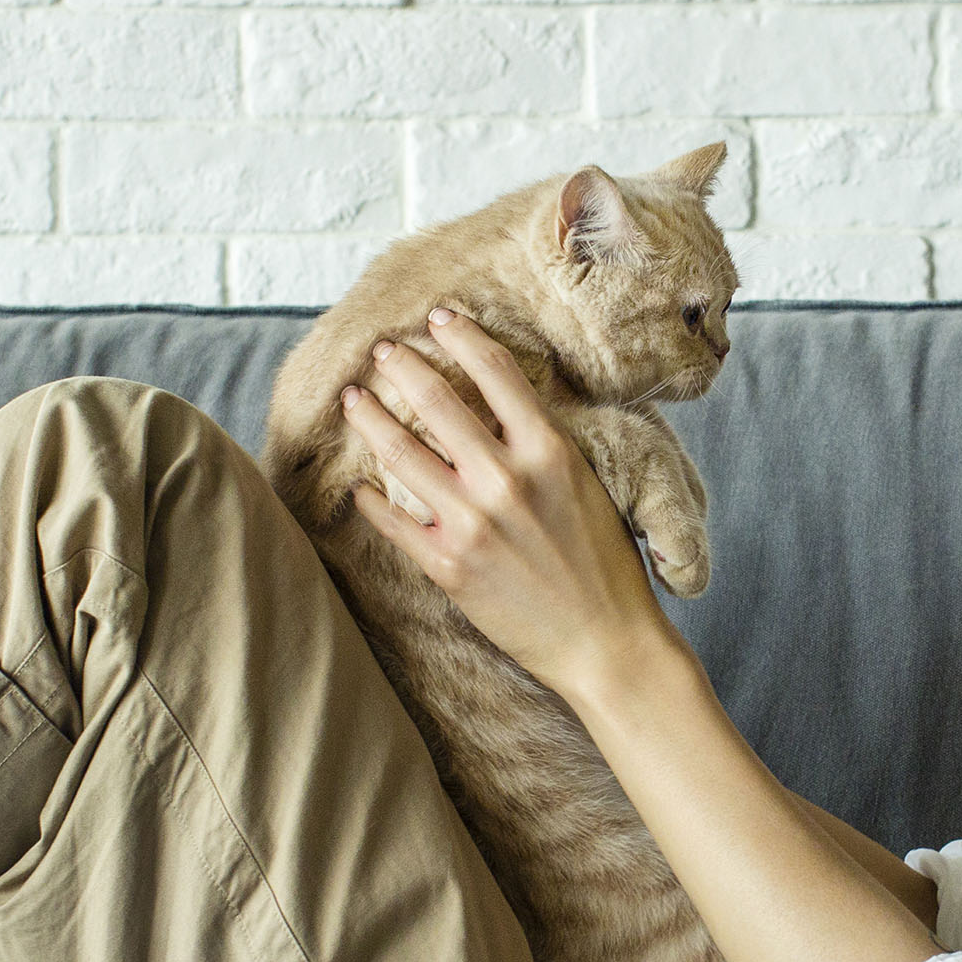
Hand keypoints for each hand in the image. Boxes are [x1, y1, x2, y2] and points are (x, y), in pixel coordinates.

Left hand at [342, 309, 681, 700]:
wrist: (605, 644)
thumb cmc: (606, 567)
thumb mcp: (589, 487)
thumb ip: (545, 447)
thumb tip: (502, 410)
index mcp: (551, 452)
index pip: (496, 372)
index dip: (461, 336)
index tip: (439, 317)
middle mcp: (507, 479)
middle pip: (436, 400)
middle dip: (401, 365)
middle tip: (381, 351)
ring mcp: (472, 523)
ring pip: (401, 452)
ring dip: (371, 418)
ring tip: (355, 399)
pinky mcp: (448, 566)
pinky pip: (394, 520)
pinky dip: (371, 497)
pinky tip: (360, 484)